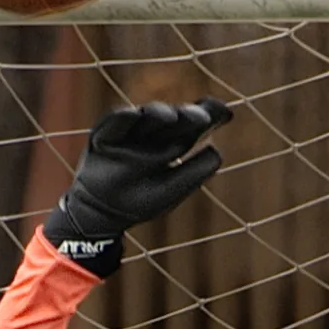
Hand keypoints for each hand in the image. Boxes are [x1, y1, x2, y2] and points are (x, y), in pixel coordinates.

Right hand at [43, 97, 231, 275]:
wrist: (102, 214)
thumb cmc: (139, 203)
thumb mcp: (172, 191)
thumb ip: (195, 173)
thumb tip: (216, 150)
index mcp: (172, 143)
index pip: (195, 124)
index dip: (211, 115)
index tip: (226, 113)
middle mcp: (154, 133)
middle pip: (175, 116)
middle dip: (188, 115)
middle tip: (202, 117)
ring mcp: (130, 132)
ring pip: (147, 116)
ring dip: (159, 113)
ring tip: (171, 117)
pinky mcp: (105, 134)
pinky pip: (115, 122)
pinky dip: (124, 118)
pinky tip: (135, 115)